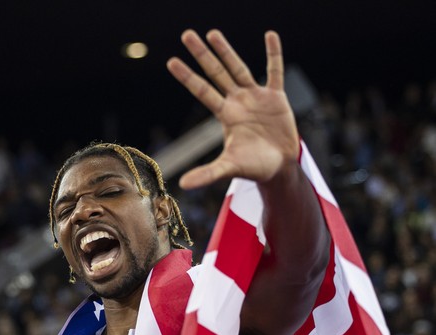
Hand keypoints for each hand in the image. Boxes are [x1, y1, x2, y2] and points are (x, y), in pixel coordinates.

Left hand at [167, 29, 298, 188]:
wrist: (278, 168)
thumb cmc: (253, 168)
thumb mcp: (229, 168)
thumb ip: (208, 174)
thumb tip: (183, 185)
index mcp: (226, 115)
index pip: (202, 91)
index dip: (187, 77)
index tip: (171, 61)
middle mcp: (237, 102)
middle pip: (216, 73)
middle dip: (202, 55)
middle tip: (186, 34)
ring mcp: (256, 98)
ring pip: (239, 68)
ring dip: (226, 51)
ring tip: (212, 33)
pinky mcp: (276, 98)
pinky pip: (275, 72)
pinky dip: (274, 54)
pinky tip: (270, 35)